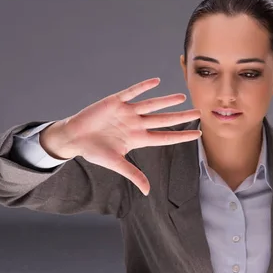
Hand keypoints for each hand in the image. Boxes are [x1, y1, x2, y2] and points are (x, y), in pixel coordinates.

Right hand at [40, 77, 200, 194]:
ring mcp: (127, 112)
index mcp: (138, 138)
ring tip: (182, 97)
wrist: (74, 137)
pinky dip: (143, 87)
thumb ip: (133, 174)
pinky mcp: (115, 101)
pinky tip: (155, 82)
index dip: (181, 136)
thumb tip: (147, 191)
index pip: (165, 137)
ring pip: (151, 104)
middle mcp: (136, 124)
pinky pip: (131, 92)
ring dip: (166, 101)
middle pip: (163, 119)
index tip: (198, 134)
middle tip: (198, 112)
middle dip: (181, 117)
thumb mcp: (115, 163)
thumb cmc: (94, 151)